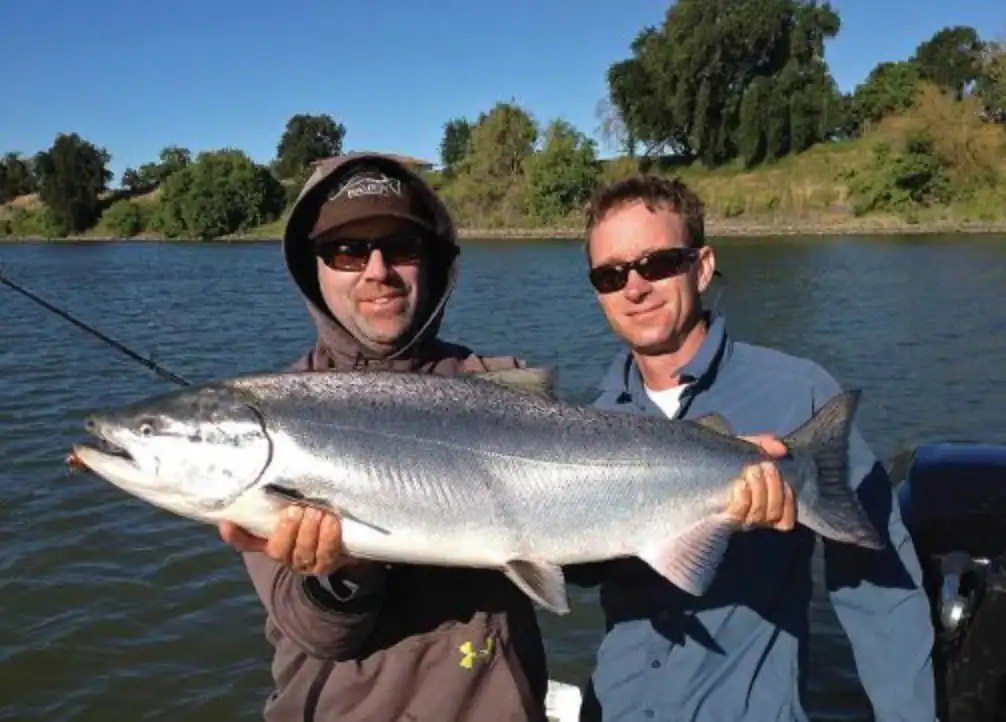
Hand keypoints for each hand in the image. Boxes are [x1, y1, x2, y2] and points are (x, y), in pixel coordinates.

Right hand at [219, 505, 360, 575]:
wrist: (341, 535)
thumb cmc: (313, 512)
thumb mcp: (296, 501)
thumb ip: (283, 493)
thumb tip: (275, 465)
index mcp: (268, 540)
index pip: (245, 541)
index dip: (235, 535)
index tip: (228, 523)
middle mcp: (284, 554)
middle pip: (277, 549)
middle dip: (287, 529)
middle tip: (296, 509)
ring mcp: (304, 562)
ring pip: (302, 552)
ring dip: (309, 531)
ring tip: (317, 512)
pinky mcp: (325, 565)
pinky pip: (326, 554)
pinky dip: (328, 537)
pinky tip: (331, 521)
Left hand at [725, 434, 795, 531]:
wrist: (693, 461)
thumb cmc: (721, 459)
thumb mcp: (743, 449)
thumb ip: (763, 445)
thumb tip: (781, 449)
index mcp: (761, 507)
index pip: (786, 520)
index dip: (789, 503)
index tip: (785, 481)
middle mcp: (751, 518)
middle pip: (773, 513)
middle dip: (774, 486)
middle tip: (764, 466)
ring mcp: (736, 519)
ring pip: (758, 515)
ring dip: (760, 490)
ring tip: (751, 470)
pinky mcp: (720, 517)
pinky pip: (738, 514)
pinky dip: (743, 499)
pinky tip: (740, 484)